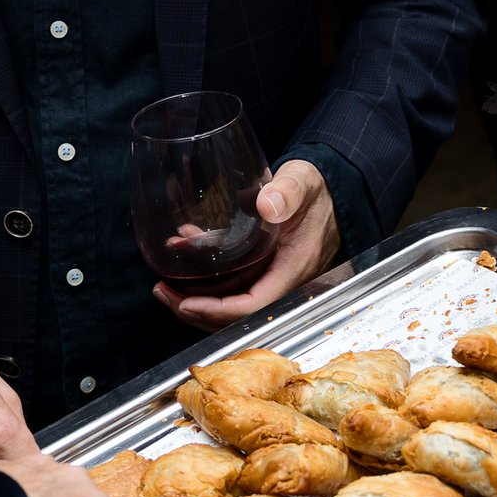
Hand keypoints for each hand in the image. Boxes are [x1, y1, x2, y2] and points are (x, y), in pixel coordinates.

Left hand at [155, 158, 340, 329]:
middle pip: (235, 313)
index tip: (187, 304)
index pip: (253, 305)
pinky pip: (232, 283)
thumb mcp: (302, 184)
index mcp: (292, 268)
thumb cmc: (318, 190)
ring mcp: (270, 276)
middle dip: (195, 310)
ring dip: (196, 296)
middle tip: (162, 292)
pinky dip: (206, 278)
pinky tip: (188, 249)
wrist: (333, 191)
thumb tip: (267, 205)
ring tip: (164, 283)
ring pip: (230, 301)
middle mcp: (281, 280)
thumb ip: (287, 192)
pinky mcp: (262, 267)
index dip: (218, 311)